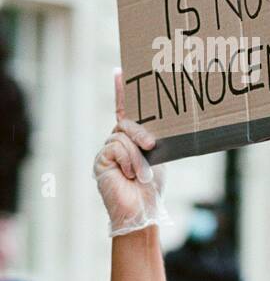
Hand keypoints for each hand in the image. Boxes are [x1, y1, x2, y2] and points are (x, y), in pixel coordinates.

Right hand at [94, 70, 168, 236]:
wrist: (141, 209)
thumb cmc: (152, 186)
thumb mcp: (157, 157)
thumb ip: (152, 139)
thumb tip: (155, 130)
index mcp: (131, 138)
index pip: (125, 110)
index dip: (122, 91)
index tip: (121, 71)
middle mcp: (116, 140)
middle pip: (127, 121)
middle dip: (142, 133)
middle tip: (153, 146)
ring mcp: (107, 149)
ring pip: (124, 135)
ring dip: (138, 156)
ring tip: (141, 174)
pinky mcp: (101, 159)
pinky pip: (117, 147)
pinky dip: (129, 161)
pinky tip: (129, 175)